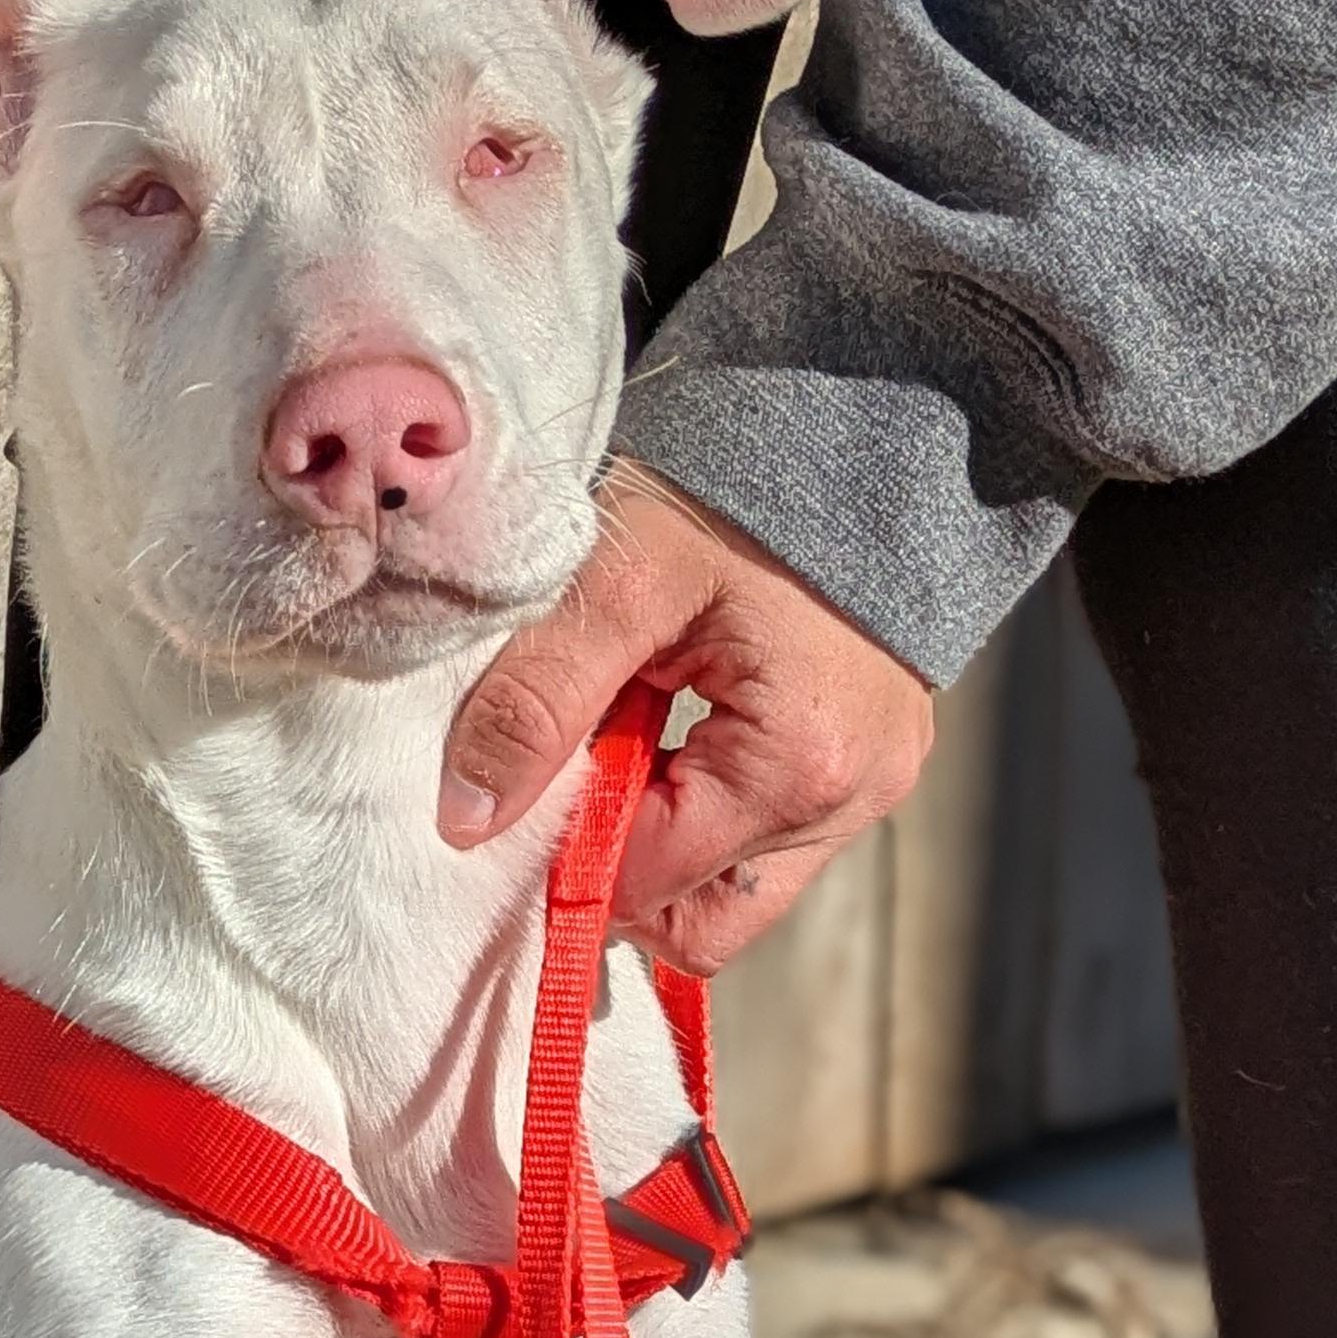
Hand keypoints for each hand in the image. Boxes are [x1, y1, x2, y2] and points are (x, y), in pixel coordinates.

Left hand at [439, 462, 934, 970]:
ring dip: (660, 837)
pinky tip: (672, 728)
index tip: (519, 795)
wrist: (859, 415)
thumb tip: (468, 818)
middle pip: (700, 922)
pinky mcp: (866, 766)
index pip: (645, 885)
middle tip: (576, 775)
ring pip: (731, 890)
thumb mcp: (620, 575)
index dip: (563, 855)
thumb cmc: (746, 485)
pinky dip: (701, 804)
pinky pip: (764, 838)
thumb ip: (539, 698)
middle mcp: (851, 800)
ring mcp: (869, 789)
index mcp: (800, 766)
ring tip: (629, 736)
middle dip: (620, 870)